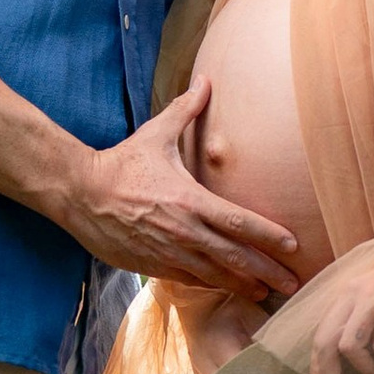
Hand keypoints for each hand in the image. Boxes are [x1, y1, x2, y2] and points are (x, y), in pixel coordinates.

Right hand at [63, 78, 301, 305]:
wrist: (80, 194)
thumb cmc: (121, 164)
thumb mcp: (155, 134)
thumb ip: (185, 110)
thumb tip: (205, 80)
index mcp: (190, 200)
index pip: (239, 221)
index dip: (269, 235)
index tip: (293, 244)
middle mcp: (185, 231)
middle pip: (236, 257)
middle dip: (267, 271)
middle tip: (293, 283)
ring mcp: (170, 253)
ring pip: (216, 276)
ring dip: (244, 285)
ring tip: (267, 293)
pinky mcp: (154, 266)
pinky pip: (191, 280)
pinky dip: (213, 286)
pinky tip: (229, 290)